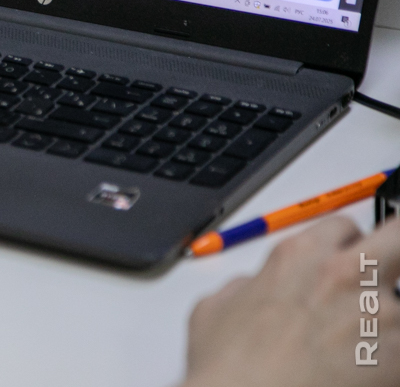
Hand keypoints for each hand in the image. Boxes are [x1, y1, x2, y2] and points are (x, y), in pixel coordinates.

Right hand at [184, 216, 399, 386]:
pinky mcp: (399, 358)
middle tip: (386, 277)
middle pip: (398, 236)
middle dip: (394, 252)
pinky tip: (363, 372)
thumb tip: (255, 291)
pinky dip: (388, 360)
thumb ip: (247, 287)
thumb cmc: (229, 368)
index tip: (343, 262)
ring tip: (357, 349)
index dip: (344, 245)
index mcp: (299, 255)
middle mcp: (344, 275)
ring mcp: (380, 315)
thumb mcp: (216, 309)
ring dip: (385, 323)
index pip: (345, 226)